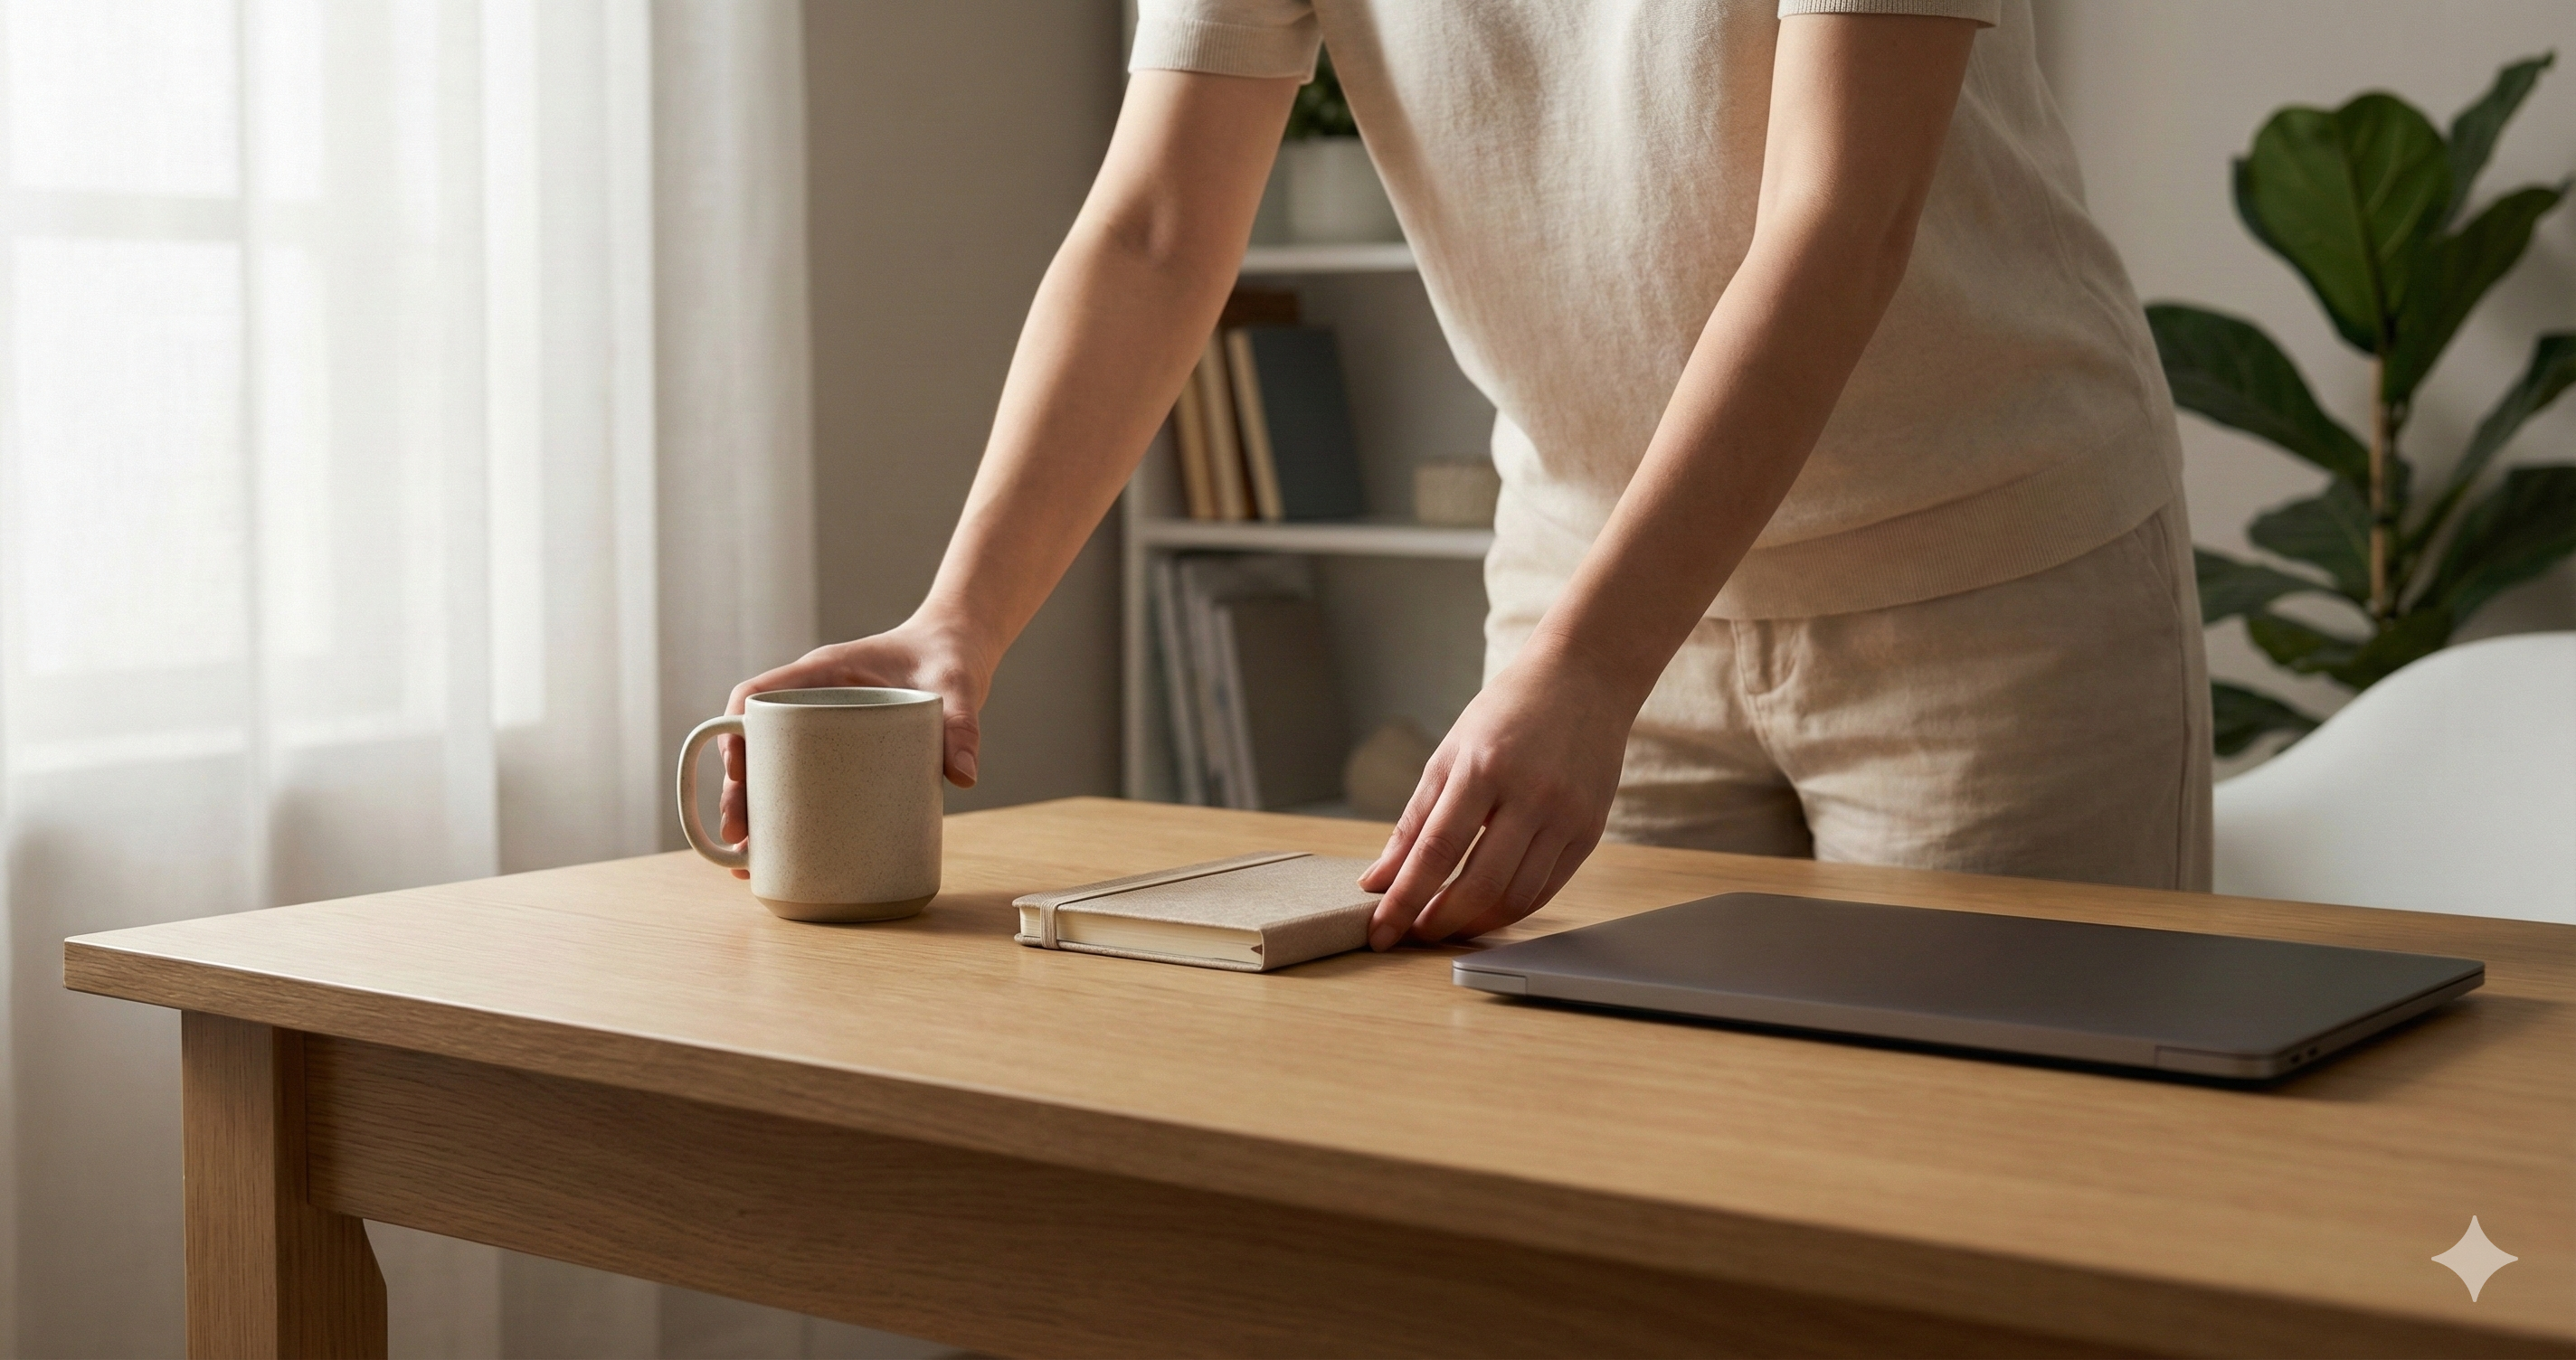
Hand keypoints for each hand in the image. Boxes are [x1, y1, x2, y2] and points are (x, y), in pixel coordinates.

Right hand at [717, 617, 994, 877]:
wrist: (957, 649)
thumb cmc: (947, 658)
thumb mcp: (957, 686)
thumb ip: (962, 725)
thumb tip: (964, 778)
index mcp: (823, 671)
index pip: (758, 694)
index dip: (736, 730)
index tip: (736, 770)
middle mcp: (812, 698)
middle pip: (754, 743)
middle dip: (738, 791)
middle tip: (738, 837)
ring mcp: (821, 726)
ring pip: (770, 767)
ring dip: (754, 810)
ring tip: (746, 861)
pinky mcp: (839, 750)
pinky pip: (800, 778)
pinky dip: (785, 813)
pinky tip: (778, 853)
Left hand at [1356, 639, 1631, 946]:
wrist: (1585, 678)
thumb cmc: (1508, 711)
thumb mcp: (1450, 753)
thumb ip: (1414, 821)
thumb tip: (1379, 880)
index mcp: (1484, 766)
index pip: (1436, 850)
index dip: (1404, 899)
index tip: (1380, 931)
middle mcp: (1531, 793)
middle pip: (1479, 883)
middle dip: (1439, 921)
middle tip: (1413, 935)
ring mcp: (1567, 814)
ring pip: (1516, 896)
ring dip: (1475, 923)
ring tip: (1446, 926)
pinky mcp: (1591, 830)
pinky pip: (1547, 889)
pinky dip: (1512, 910)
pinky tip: (1486, 911)